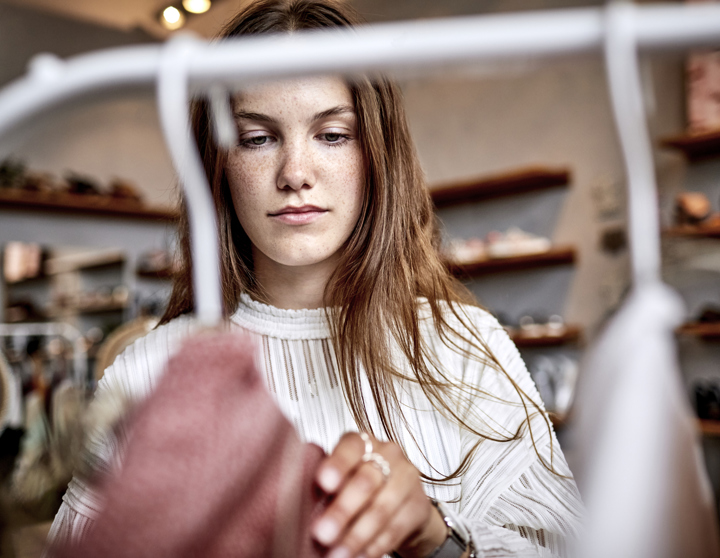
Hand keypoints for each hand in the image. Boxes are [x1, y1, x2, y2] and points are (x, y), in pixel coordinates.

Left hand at [312, 432, 447, 557]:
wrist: (400, 499)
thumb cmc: (358, 483)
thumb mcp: (341, 477)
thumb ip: (326, 483)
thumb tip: (298, 501)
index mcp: (362, 442)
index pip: (351, 447)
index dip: (337, 464)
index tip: (323, 483)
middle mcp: (388, 453)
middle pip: (365, 482)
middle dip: (342, 510)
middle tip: (322, 533)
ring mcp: (407, 477)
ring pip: (381, 509)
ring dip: (356, 535)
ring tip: (337, 554)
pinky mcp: (419, 505)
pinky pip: (395, 528)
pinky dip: (374, 545)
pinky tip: (359, 555)